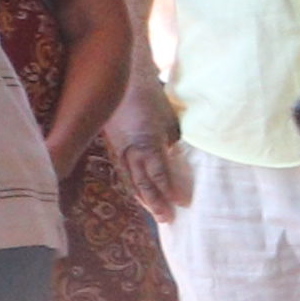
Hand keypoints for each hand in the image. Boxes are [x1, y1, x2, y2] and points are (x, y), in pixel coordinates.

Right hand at [112, 76, 192, 216]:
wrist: (125, 82)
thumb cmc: (152, 99)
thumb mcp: (169, 120)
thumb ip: (172, 142)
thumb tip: (177, 158)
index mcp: (146, 141)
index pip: (158, 172)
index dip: (169, 189)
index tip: (183, 202)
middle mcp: (131, 149)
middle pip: (143, 181)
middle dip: (156, 201)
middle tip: (168, 218)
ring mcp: (121, 149)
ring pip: (132, 179)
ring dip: (145, 198)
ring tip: (157, 214)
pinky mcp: (116, 147)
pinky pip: (126, 171)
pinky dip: (135, 185)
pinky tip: (142, 196)